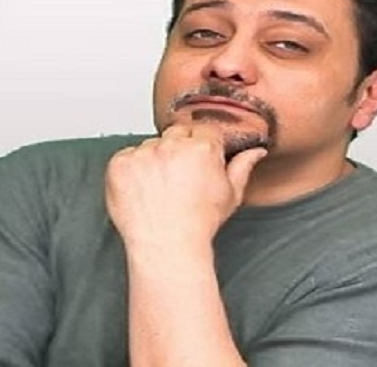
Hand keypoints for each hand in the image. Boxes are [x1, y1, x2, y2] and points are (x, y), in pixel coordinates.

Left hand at [105, 124, 266, 249]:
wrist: (166, 246)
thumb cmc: (198, 224)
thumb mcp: (230, 196)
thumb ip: (242, 167)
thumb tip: (255, 151)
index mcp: (203, 148)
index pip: (203, 130)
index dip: (201, 146)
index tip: (197, 161)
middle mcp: (173, 145)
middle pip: (176, 133)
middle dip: (178, 149)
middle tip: (178, 176)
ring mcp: (144, 153)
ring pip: (150, 145)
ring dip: (154, 159)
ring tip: (159, 188)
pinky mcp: (120, 164)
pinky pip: (126, 156)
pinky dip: (132, 170)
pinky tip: (142, 190)